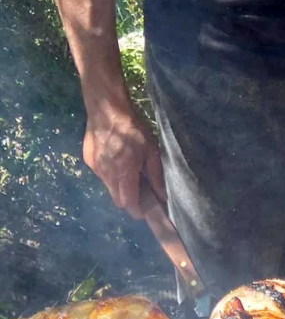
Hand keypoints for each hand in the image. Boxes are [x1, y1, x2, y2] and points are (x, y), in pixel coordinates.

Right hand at [83, 104, 164, 218]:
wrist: (105, 108)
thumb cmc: (132, 130)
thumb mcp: (151, 152)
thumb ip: (156, 176)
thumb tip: (163, 197)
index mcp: (124, 174)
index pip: (129, 205)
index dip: (137, 210)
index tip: (145, 209)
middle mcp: (107, 175)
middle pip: (118, 200)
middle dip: (129, 201)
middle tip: (139, 191)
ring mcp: (96, 168)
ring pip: (109, 189)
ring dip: (119, 187)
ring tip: (128, 173)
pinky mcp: (88, 160)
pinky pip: (101, 176)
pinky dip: (109, 175)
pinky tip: (115, 161)